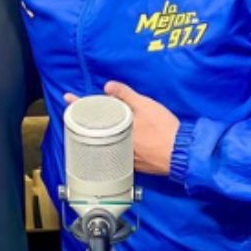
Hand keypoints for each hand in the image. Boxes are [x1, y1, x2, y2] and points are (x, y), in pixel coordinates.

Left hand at [64, 81, 179, 175]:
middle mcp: (115, 143)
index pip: (92, 113)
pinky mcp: (131, 163)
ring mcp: (122, 154)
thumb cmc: (165, 129)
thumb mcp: (146, 106)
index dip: (80, 104)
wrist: (182, 154)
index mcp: (116, 128)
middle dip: (87, 118)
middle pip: (95, 128)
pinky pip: (116, 151)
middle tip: (79, 109)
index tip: (68, 98)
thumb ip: (126, 95)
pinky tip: (114, 138)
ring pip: (105, 140)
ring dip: (100, 131)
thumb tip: (107, 86)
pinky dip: (113, 143)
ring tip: (95, 122)